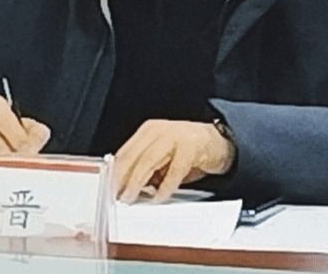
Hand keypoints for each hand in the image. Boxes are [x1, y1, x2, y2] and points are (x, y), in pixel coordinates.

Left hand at [113, 119, 235, 203]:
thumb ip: (146, 166)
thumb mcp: (163, 155)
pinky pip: (173, 171)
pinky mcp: (191, 148)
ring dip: (137, 183)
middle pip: (133, 156)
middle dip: (123, 179)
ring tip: (132, 198)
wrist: (218, 142)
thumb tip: (126, 185)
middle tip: (118, 196)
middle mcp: (160, 130)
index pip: (125, 151)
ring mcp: (175, 136)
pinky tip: (159, 197)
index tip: (109, 187)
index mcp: (150, 130)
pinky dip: (164, 187)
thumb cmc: (189, 150)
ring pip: (148, 161)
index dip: (115, 171)